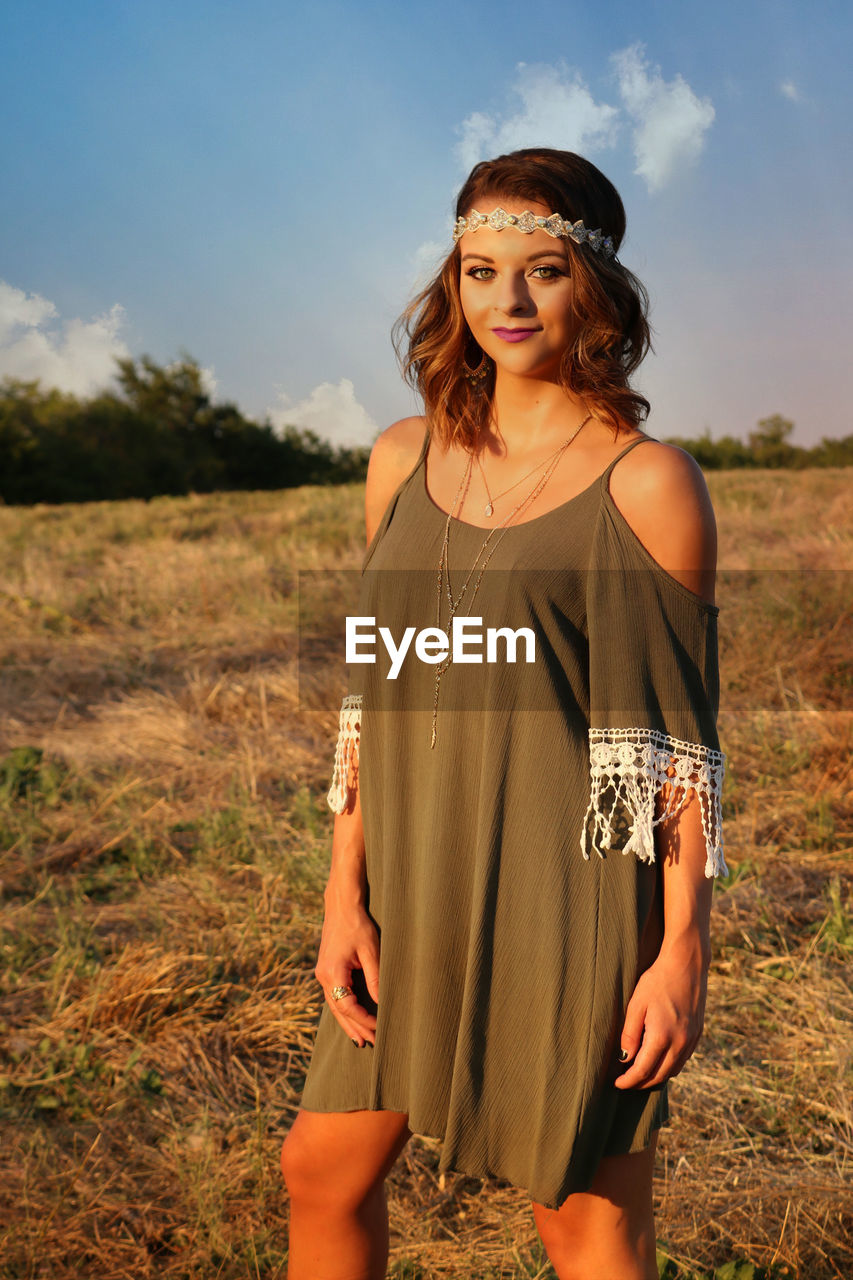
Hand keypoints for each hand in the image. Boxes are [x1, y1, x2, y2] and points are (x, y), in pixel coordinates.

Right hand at [315, 893, 379, 1047]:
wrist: (341, 906)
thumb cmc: (358, 925)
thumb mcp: (371, 951)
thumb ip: (375, 978)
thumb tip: (381, 1003)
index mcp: (332, 972)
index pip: (347, 1006)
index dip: (363, 1020)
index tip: (378, 1027)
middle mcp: (323, 976)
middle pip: (338, 1011)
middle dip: (355, 1027)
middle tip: (371, 1043)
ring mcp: (322, 974)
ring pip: (334, 1006)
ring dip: (347, 1023)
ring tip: (360, 1040)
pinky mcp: (326, 971)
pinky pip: (333, 997)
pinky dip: (342, 1010)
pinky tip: (350, 1019)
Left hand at [614, 937, 708, 1089]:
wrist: (687, 965)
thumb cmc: (657, 981)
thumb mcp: (636, 1005)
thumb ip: (630, 1034)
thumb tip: (625, 1059)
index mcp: (662, 1037)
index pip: (643, 1071)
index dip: (629, 1081)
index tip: (617, 1083)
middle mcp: (680, 1043)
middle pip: (659, 1076)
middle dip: (641, 1083)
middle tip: (626, 1082)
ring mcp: (691, 1040)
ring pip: (672, 1071)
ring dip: (656, 1077)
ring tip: (639, 1074)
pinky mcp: (697, 1035)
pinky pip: (682, 1060)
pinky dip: (669, 1067)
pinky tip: (658, 1060)